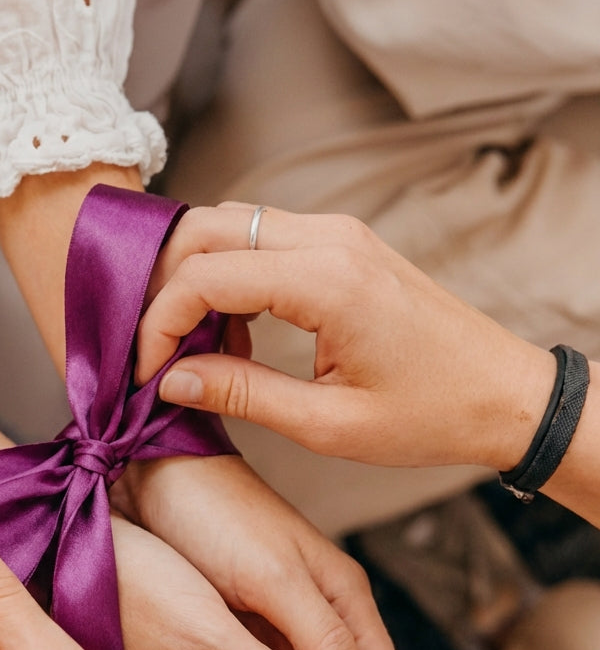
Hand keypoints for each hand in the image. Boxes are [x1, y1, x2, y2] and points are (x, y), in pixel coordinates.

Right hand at [135, 203, 555, 471]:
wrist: (503, 393)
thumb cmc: (430, 414)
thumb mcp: (327, 424)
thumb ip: (241, 395)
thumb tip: (171, 382)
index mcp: (327, 281)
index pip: (204, 276)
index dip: (157, 325)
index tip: (146, 373)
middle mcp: (330, 239)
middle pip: (205, 228)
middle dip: (164, 288)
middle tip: (159, 351)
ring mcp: (338, 233)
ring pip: (230, 225)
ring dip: (197, 279)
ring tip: (200, 348)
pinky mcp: (342, 244)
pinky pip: (262, 239)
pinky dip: (230, 276)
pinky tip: (237, 334)